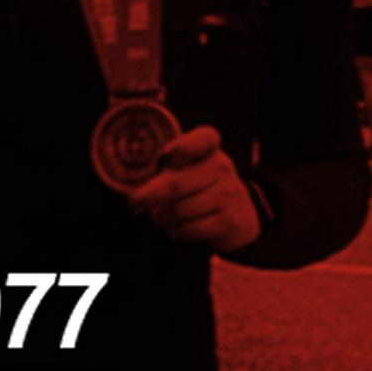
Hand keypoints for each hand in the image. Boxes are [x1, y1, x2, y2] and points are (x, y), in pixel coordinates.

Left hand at [124, 126, 261, 252]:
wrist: (238, 215)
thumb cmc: (196, 185)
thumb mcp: (182, 168)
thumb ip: (161, 167)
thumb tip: (134, 189)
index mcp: (209, 148)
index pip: (202, 139)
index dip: (181, 146)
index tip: (165, 154)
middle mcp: (223, 167)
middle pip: (175, 184)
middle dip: (148, 197)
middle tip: (135, 202)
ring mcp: (229, 194)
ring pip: (178, 210)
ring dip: (161, 217)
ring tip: (161, 215)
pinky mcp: (230, 221)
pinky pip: (188, 229)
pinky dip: (175, 231)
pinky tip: (179, 226)